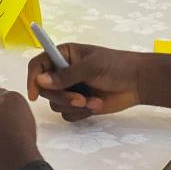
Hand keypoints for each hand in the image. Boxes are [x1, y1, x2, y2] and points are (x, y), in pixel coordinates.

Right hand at [26, 43, 143, 122]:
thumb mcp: (91, 67)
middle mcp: (62, 72)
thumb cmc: (117, 66)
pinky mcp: (78, 104)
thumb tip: (40, 80)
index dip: (32, 78)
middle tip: (80, 100)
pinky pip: (67, 114)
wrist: (138, 83)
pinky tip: (96, 105)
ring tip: (94, 101)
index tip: (35, 94)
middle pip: (45, 89)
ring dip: (74, 106)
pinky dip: (81, 113)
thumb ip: (66, 75)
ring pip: (55, 104)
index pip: (37, 65)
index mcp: (63, 55)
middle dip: (62, 97)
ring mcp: (70, 89)